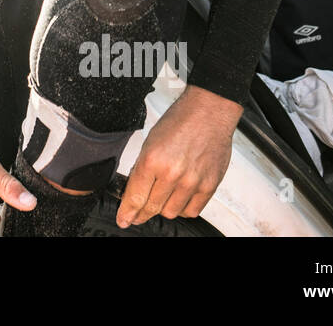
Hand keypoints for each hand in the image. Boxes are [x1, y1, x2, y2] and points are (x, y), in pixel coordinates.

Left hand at [116, 85, 240, 227]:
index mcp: (152, 160)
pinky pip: (192, 211)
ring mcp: (192, 182)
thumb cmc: (179, 122)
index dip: (127, 213)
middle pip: (152, 208)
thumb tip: (135, 191)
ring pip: (171, 213)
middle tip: (138, 214)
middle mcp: (172, 174)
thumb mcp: (150, 142)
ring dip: (163, 209)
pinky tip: (179, 199)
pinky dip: (183, 208)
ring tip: (162, 197)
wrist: (208, 113)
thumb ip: (143, 168)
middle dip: (142, 213)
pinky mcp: (209, 186)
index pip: (135, 197)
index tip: (124, 220)